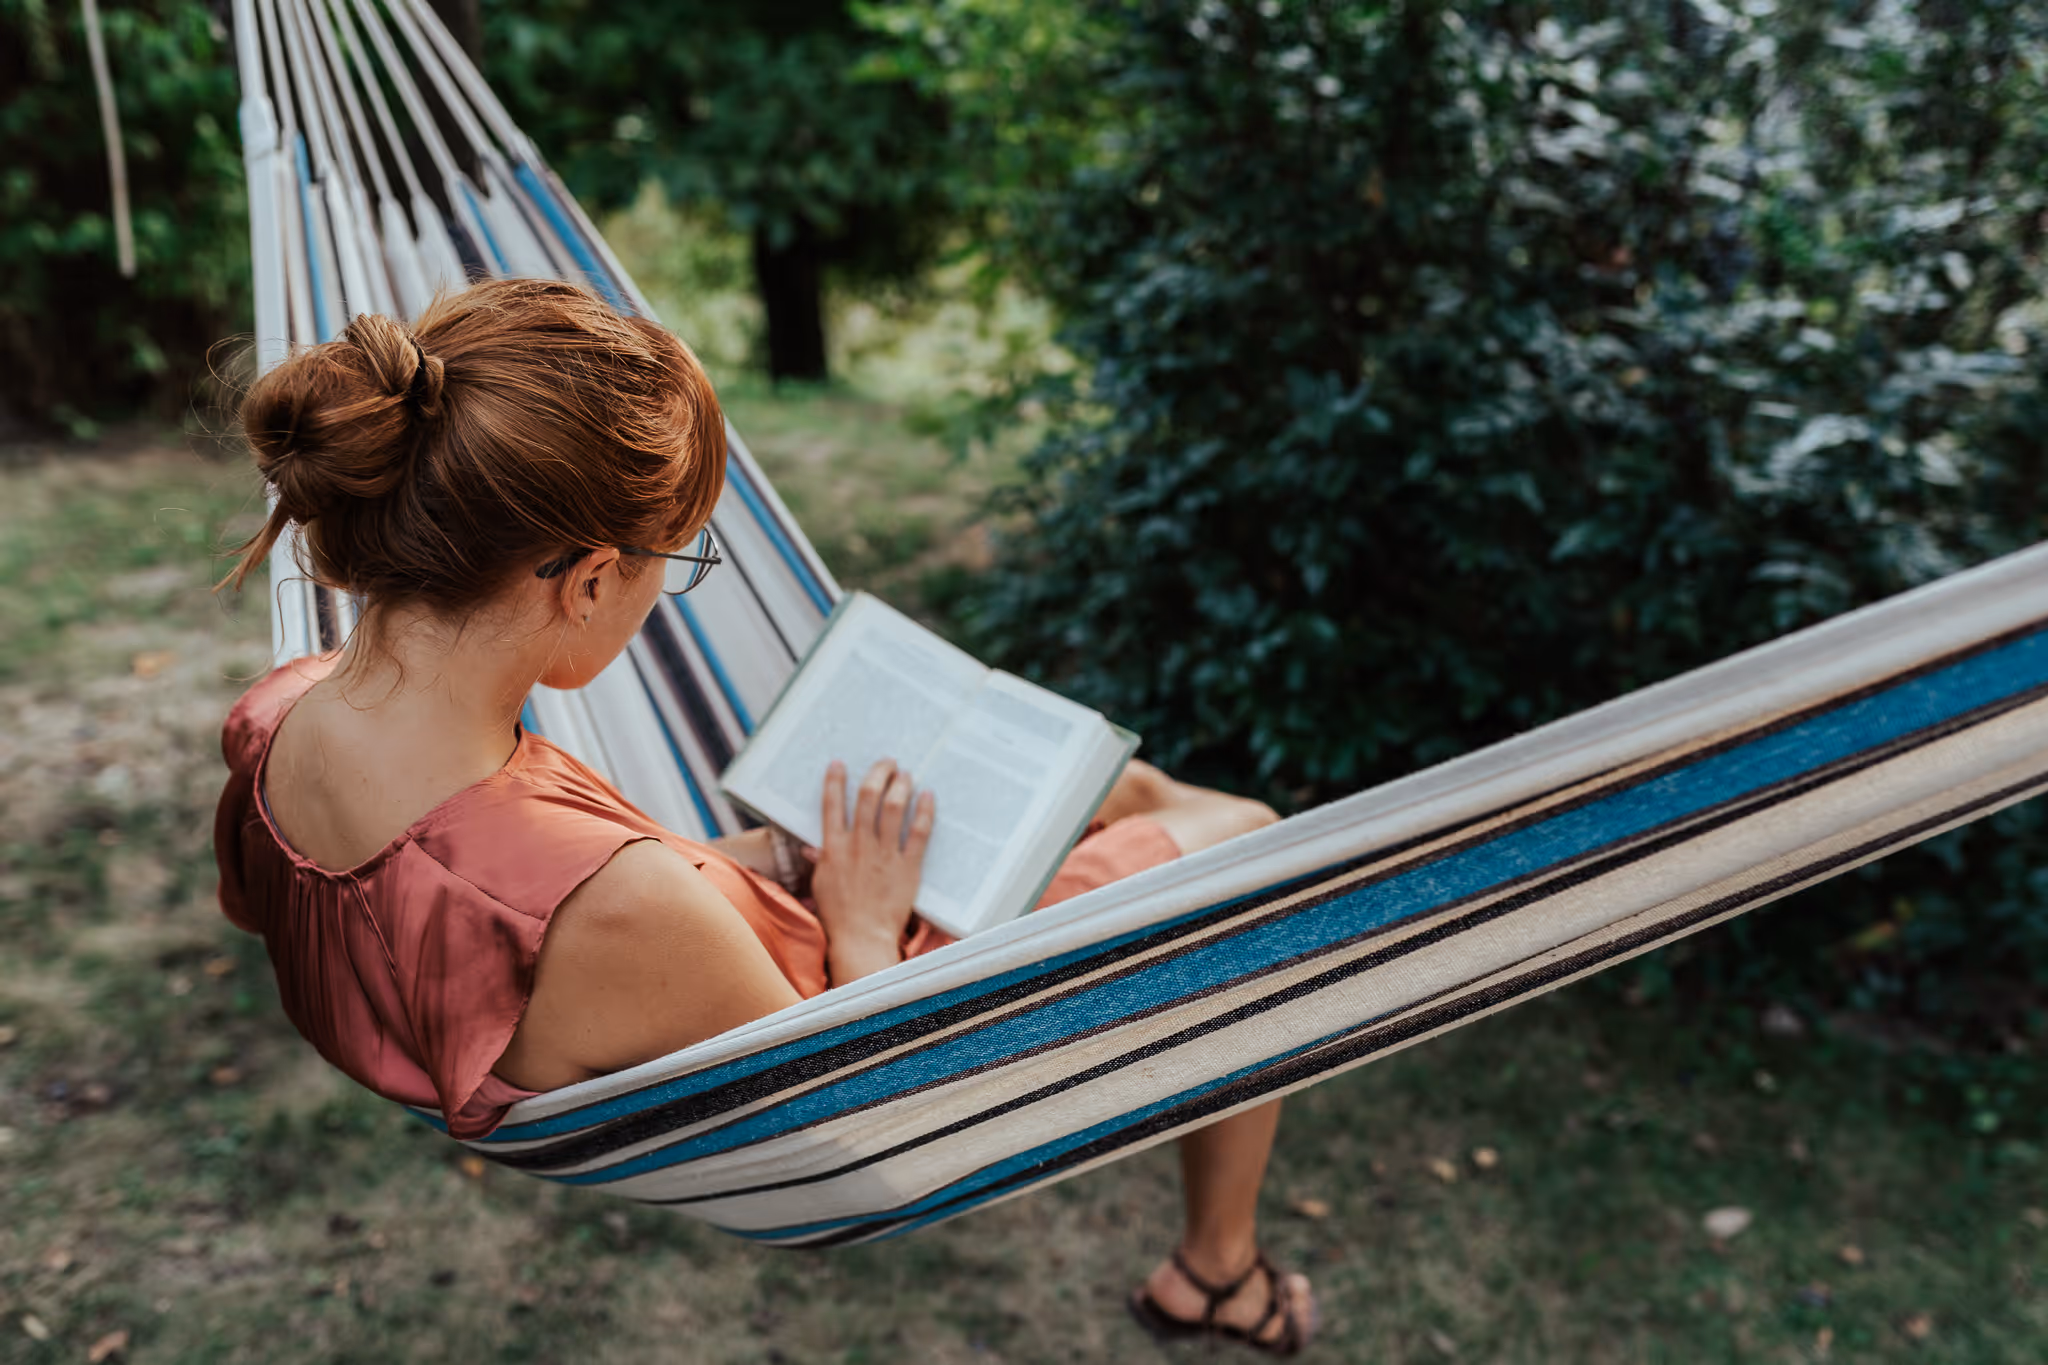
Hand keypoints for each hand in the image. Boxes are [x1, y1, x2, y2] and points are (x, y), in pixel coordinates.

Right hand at [811, 758, 934, 984]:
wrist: (861, 940)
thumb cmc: (838, 915)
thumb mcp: (821, 884)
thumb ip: (820, 860)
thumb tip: (813, 847)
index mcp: (833, 848)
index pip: (831, 804)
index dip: (834, 780)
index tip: (839, 764)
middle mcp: (858, 845)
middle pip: (867, 796)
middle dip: (878, 772)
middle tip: (887, 762)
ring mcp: (884, 855)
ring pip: (893, 807)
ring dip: (900, 785)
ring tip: (905, 774)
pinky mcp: (907, 867)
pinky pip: (918, 832)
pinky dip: (924, 810)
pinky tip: (928, 796)